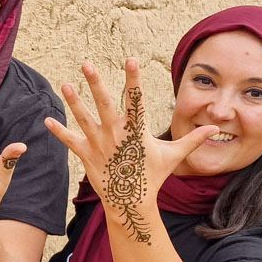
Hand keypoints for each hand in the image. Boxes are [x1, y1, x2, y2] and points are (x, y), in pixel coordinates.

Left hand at [46, 59, 218, 243]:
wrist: (131, 202)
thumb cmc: (152, 177)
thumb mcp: (173, 156)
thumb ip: (192, 139)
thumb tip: (215, 127)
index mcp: (137, 131)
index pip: (136, 99)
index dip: (133, 79)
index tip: (130, 59)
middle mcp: (116, 134)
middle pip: (105, 104)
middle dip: (96, 83)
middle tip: (87, 64)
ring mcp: (99, 145)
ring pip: (84, 119)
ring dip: (74, 102)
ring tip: (65, 85)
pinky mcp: (87, 156)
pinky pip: (70, 142)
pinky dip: (59, 132)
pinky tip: (47, 120)